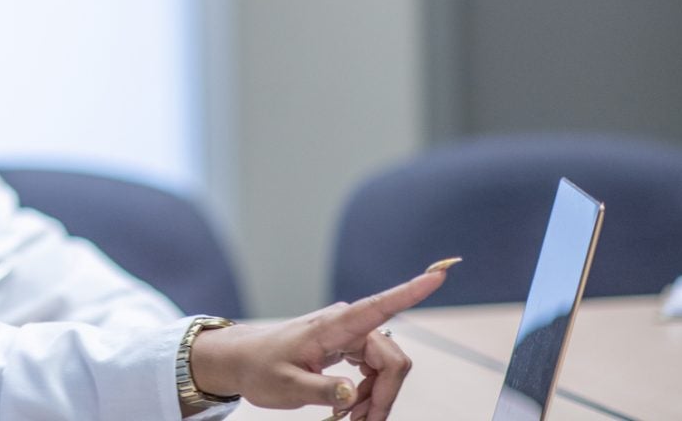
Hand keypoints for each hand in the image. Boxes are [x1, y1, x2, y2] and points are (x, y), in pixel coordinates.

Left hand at [188, 261, 456, 420]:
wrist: (243, 361)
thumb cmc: (260, 369)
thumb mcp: (286, 386)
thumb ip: (320, 389)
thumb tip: (351, 394)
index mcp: (333, 326)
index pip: (379, 306)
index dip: (410, 292)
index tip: (438, 276)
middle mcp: (348, 326)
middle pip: (393, 362)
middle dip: (383, 398)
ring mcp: (351, 336)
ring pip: (387, 371)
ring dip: (376, 400)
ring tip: (348, 419)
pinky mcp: (350, 348)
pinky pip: (376, 373)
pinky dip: (369, 396)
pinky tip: (350, 409)